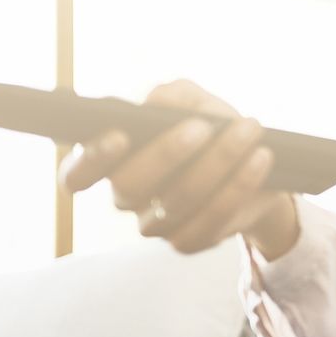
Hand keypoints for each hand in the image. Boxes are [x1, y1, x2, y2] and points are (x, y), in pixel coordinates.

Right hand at [58, 79, 300, 257]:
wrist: (253, 163)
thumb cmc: (209, 125)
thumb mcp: (193, 100)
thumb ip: (173, 95)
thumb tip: (157, 102)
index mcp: (111, 161)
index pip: (75, 175)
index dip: (89, 160)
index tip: (119, 136)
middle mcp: (126, 197)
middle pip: (130, 186)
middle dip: (167, 153)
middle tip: (203, 126)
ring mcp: (155, 225)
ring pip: (177, 201)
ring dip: (217, 162)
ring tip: (248, 130)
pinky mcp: (188, 241)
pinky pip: (211, 222)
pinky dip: (239, 186)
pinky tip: (260, 158)